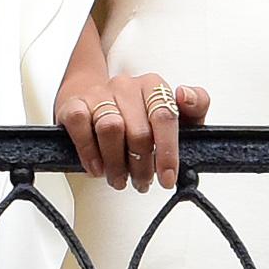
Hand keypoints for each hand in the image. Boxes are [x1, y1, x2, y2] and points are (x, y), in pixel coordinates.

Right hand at [55, 70, 208, 189]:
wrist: (93, 100)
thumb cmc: (138, 115)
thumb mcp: (174, 114)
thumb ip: (194, 106)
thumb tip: (185, 95)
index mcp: (153, 86)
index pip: (165, 117)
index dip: (167, 152)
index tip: (167, 178)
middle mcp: (126, 86)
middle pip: (138, 131)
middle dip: (142, 165)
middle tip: (142, 182)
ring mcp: (99, 94)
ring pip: (110, 129)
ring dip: (116, 163)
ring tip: (120, 179)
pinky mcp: (75, 104)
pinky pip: (81, 126)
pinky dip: (89, 152)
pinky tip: (97, 168)